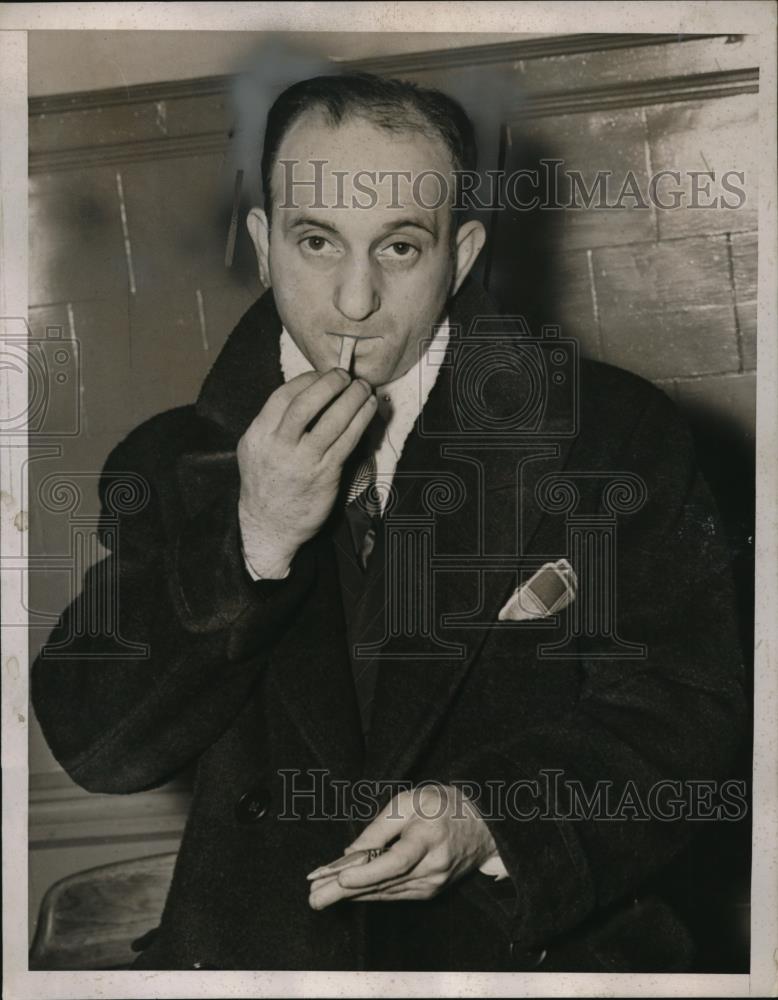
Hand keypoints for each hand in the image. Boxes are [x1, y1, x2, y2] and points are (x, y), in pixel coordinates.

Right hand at [237, 369, 375, 574]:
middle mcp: (278, 446)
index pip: (282, 396)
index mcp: (258, 435)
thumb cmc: (266, 485)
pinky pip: (347, 441)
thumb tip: (306, 394)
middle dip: (329, 383)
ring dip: (352, 399)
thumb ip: (274, 425)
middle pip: (305, 404)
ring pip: (331, 420)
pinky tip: (368, 410)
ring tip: (363, 388)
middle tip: (344, 375)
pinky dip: (360, 421)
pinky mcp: (325, 474)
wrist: (269, 526)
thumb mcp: (255, 450)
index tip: (321, 374)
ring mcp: (303, 461)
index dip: (306, 379)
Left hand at [308, 784, 496, 908]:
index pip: (396, 860)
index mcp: (428, 837)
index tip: (341, 877)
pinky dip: (370, 894)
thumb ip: (380, 826)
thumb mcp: (410, 800)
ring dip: (352, 896)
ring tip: (322, 897)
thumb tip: (352, 852)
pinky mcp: (430, 891)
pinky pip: (395, 894)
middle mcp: (432, 866)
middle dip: (346, 892)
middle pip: (384, 883)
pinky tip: (349, 895)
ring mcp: (433, 883)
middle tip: (315, 898)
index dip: (368, 872)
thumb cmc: (442, 805)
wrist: (482, 825)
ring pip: (386, 892)